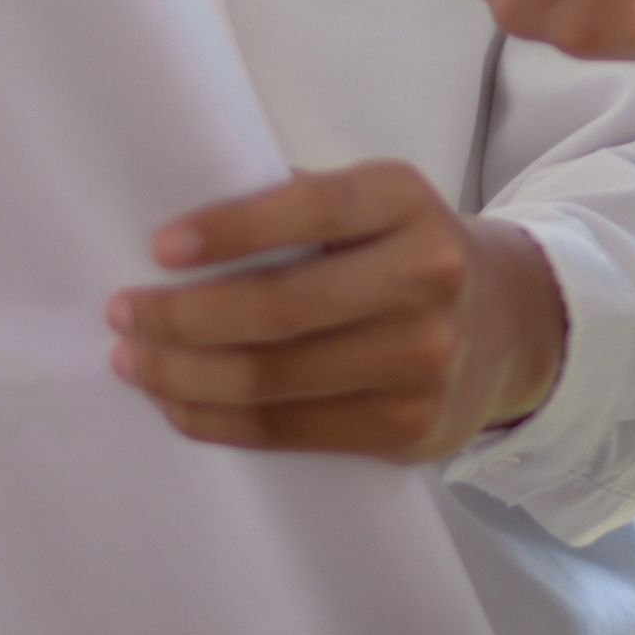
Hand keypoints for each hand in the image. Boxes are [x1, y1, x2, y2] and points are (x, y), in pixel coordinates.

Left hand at [110, 162, 565, 461]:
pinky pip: (290, 431)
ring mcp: (425, 361)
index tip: (160, 248)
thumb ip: (296, 205)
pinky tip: (178, 403)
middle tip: (123, 313)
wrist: (511, 325)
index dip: (231, 229)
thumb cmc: (403, 254)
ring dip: (185, 375)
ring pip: (275, 379)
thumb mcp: (374, 206)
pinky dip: (219, 420)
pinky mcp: (409, 429)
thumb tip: (175, 237)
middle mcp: (428, 278)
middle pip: (281, 309)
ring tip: (134, 362)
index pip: (310, 209)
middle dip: (183, 317)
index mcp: (407, 203)